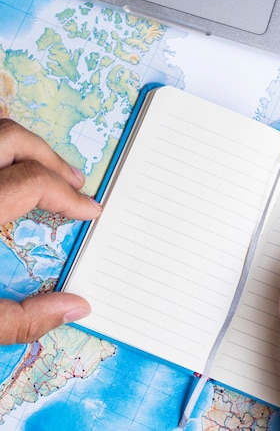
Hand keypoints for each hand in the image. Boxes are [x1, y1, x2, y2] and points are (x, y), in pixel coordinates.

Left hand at [0, 118, 101, 343]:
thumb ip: (21, 320)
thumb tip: (79, 307)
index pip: (32, 182)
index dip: (69, 196)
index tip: (91, 211)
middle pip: (11, 139)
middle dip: (51, 158)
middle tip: (75, 182)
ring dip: (22, 143)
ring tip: (44, 165)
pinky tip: (6, 162)